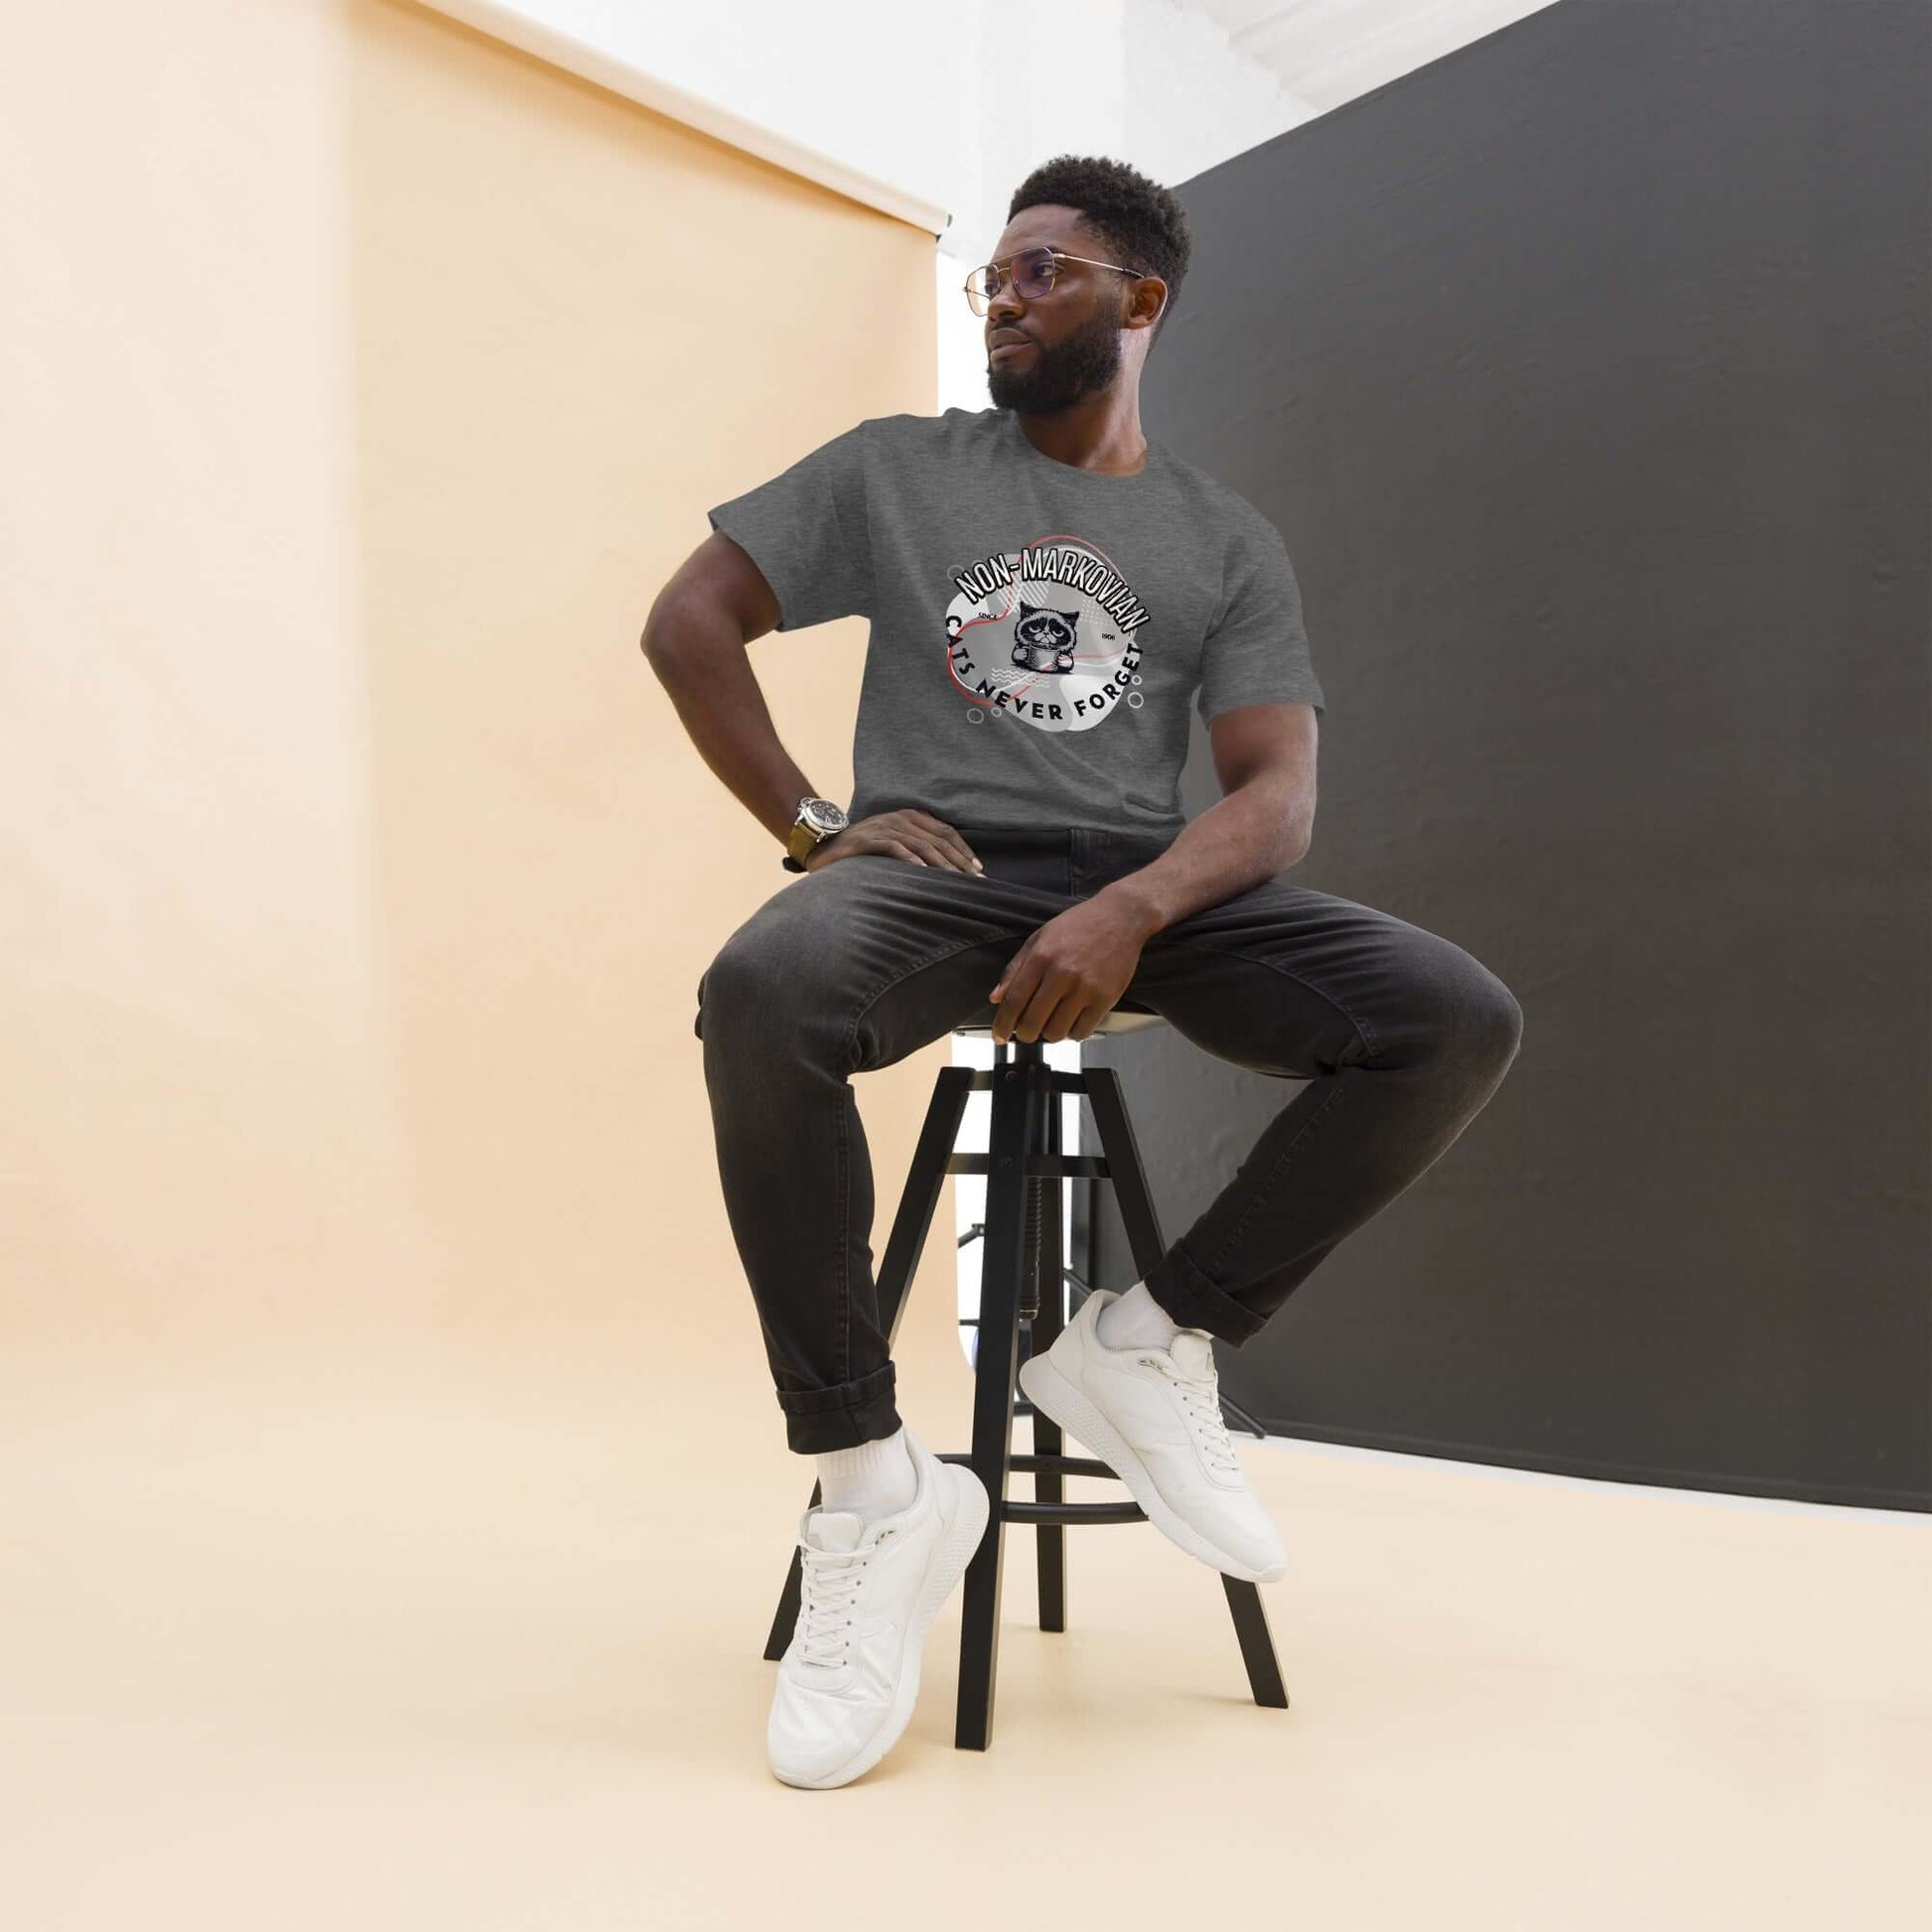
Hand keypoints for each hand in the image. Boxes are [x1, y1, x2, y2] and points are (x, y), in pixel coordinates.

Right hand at [804, 810, 983, 875]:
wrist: (824, 845)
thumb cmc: (864, 850)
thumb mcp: (894, 842)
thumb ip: (917, 847)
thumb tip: (947, 868)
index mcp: (910, 816)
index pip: (945, 831)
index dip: (964, 850)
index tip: (978, 869)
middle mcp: (899, 818)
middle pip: (938, 839)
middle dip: (959, 861)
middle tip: (974, 881)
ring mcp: (884, 827)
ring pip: (921, 845)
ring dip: (941, 864)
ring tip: (955, 881)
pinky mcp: (868, 839)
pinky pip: (895, 848)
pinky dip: (911, 860)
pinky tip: (924, 873)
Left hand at [988, 895, 1149, 1043]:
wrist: (1120, 917)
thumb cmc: (1079, 925)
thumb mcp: (1040, 937)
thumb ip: (1016, 968)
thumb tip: (996, 997)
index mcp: (1041, 957)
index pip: (1014, 1000)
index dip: (1003, 1024)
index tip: (999, 1035)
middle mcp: (1062, 974)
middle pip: (1033, 1021)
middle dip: (1025, 1034)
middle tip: (1026, 1032)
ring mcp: (1085, 988)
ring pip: (1057, 1031)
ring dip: (1049, 1034)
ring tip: (1051, 1023)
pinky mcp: (1105, 998)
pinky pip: (1082, 1031)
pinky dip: (1072, 1033)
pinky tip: (1071, 1022)